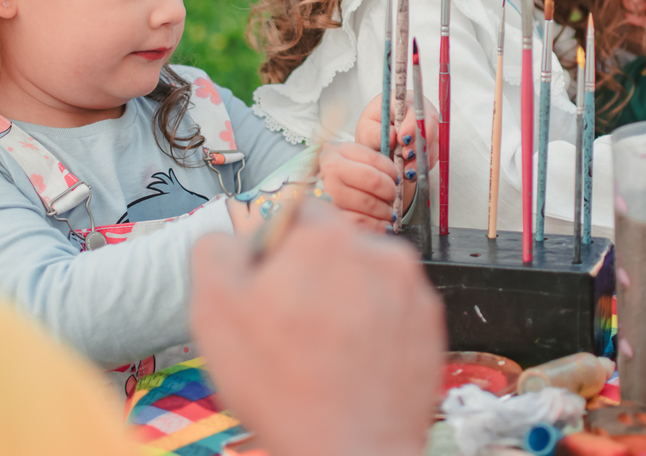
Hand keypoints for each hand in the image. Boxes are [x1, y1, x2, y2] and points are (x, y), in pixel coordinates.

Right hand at [189, 204, 444, 455]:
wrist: (351, 453)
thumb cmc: (282, 386)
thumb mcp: (215, 310)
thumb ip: (218, 251)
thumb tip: (235, 238)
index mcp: (328, 237)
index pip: (294, 214)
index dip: (272, 252)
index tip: (266, 290)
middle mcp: (380, 250)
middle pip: (332, 248)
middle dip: (310, 276)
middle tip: (291, 327)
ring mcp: (412, 289)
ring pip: (364, 278)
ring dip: (343, 299)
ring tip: (324, 350)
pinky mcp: (430, 325)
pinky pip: (391, 310)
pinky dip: (373, 327)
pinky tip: (352, 362)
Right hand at [317, 141, 398, 232]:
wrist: (298, 198)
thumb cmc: (331, 179)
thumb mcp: (344, 161)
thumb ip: (368, 162)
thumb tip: (396, 175)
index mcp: (335, 153)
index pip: (373, 159)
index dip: (391, 171)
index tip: (396, 179)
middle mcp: (328, 171)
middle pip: (373, 180)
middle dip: (390, 191)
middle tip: (393, 197)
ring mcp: (327, 194)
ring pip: (368, 202)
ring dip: (385, 210)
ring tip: (389, 212)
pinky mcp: (329, 217)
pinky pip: (360, 222)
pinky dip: (377, 225)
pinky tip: (383, 225)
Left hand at [355, 93, 440, 180]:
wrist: (376, 146)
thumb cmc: (370, 133)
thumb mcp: (366, 132)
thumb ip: (377, 133)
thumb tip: (394, 136)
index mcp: (401, 101)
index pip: (412, 107)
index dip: (411, 123)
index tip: (402, 139)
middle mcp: (419, 110)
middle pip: (430, 122)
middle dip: (419, 141)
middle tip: (406, 155)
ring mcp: (428, 126)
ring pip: (434, 139)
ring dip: (421, 157)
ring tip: (406, 169)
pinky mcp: (433, 142)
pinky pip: (434, 154)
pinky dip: (422, 165)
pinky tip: (410, 171)